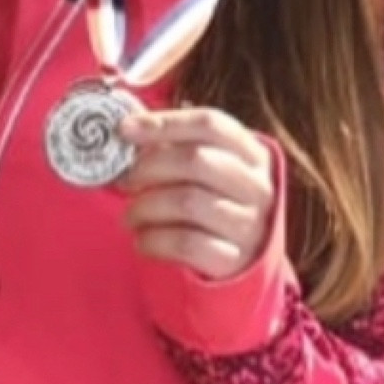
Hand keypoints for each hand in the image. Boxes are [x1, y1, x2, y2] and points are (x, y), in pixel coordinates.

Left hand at [114, 104, 277, 280]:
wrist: (245, 260)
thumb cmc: (215, 204)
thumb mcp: (211, 170)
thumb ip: (177, 147)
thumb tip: (128, 130)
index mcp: (253, 155)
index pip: (211, 124)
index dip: (166, 123)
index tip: (126, 129)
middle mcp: (257, 187)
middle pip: (197, 160)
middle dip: (149, 167)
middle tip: (126, 181)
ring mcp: (248, 224)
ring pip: (187, 202)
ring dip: (145, 207)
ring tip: (130, 215)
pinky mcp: (233, 259)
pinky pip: (185, 243)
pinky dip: (153, 240)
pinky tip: (142, 240)